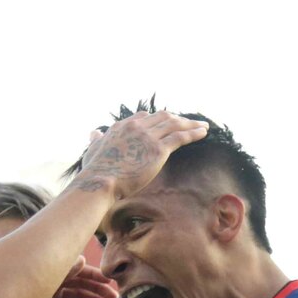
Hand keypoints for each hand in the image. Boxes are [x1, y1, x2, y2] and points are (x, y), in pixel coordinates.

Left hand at [51, 259, 118, 297]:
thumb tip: (82, 259)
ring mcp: (53, 296)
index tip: (109, 281)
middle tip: (115, 297)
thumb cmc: (25, 296)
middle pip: (81, 283)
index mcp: (54, 271)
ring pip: (78, 296)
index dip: (95, 275)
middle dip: (99, 289)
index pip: (78, 270)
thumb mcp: (46, 281)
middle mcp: (54, 281)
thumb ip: (65, 270)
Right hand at [75, 111, 210, 201]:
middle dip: (179, 119)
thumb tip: (95, 133)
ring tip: (204, 126)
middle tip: (192, 122)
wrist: (101, 181)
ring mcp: (148, 136)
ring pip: (174, 124)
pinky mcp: (158, 149)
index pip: (145, 117)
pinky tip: (203, 133)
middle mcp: (136, 126)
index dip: (159, 119)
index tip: (170, 122)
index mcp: (122, 126)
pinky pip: (180, 136)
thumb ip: (96, 140)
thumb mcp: (93, 150)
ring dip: (191, 124)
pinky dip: (193, 133)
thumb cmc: (96, 171)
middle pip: (163, 117)